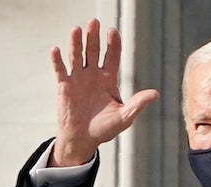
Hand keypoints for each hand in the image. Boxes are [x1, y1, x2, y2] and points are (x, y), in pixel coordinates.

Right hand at [48, 20, 157, 166]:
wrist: (82, 140)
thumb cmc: (104, 129)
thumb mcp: (124, 117)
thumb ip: (137, 104)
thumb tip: (155, 94)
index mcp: (109, 79)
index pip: (112, 55)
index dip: (113, 43)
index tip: (112, 32)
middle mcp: (93, 75)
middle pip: (93, 50)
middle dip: (94, 37)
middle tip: (94, 22)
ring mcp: (78, 79)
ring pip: (77, 56)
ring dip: (76, 43)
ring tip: (76, 30)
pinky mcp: (64, 87)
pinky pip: (60, 70)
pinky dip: (57, 60)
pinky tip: (55, 50)